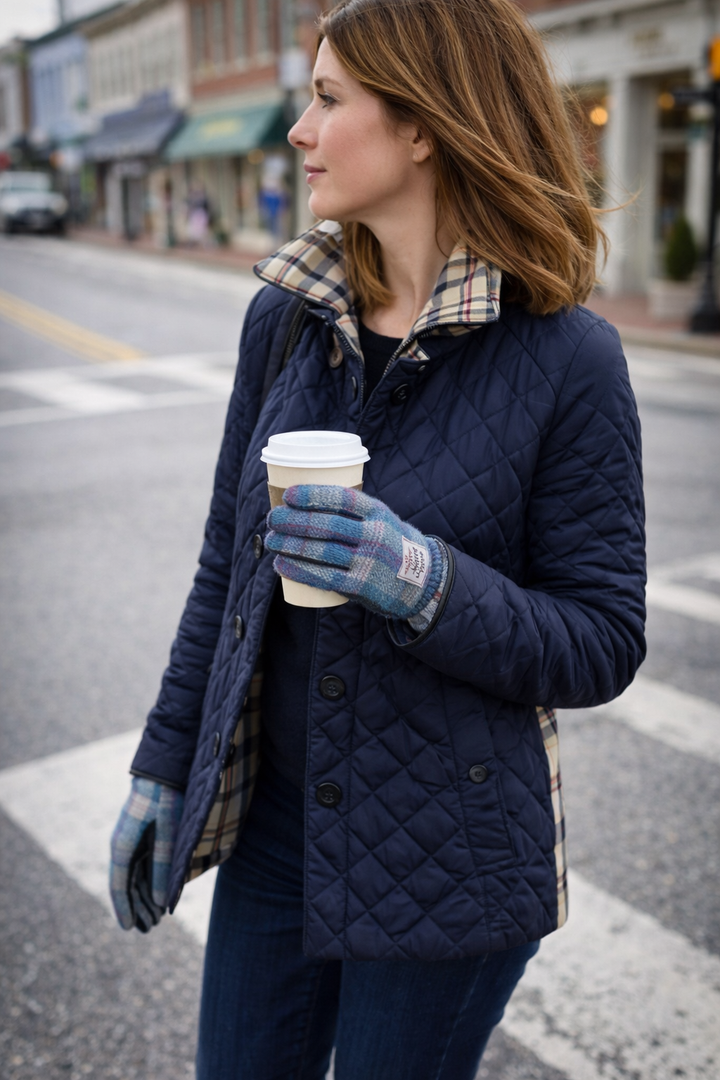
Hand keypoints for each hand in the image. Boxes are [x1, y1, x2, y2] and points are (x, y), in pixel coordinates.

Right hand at [109, 778, 183, 932]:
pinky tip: (156, 896)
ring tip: (154, 920)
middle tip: (149, 931)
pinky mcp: (141, 836)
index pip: (119, 884)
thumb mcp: (168, 830)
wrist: (164, 768)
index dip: (124, 908)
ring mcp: (130, 840)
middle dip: (136, 908)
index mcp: (122, 844)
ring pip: (134, 877)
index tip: (129, 928)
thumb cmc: (166, 796)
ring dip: (142, 898)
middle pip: (126, 884)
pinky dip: (147, 882)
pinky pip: (141, 866)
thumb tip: (159, 899)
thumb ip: (164, 864)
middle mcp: (122, 845)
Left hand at [265, 485, 443, 619]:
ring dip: (290, 545)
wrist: (421, 581)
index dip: (313, 495)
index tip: (288, 495)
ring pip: (321, 552)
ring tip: (270, 540)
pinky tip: (281, 564)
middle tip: (272, 519)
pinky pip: (323, 578)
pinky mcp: (360, 587)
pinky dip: (299, 570)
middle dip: (293, 521)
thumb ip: (353, 512)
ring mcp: (368, 563)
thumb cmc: (390, 543)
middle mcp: (375, 536)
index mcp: (378, 512)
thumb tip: (304, 503)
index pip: (342, 498)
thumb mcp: (382, 518)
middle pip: (326, 525)